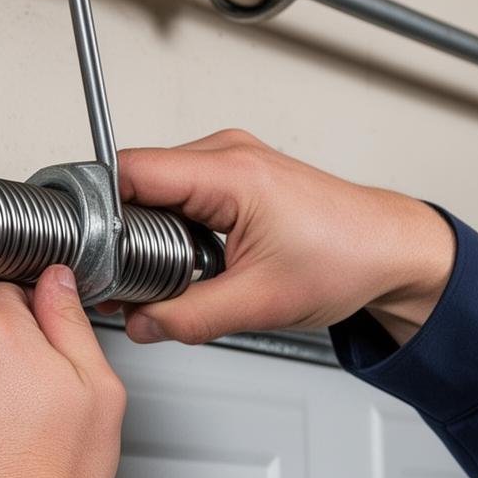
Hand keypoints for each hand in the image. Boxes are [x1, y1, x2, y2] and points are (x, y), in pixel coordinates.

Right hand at [114, 130, 456, 345]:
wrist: (391, 250)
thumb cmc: (349, 257)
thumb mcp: (260, 302)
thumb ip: (189, 318)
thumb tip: (142, 323)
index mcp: (231, 172)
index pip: (129, 171)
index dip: (98, 210)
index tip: (86, 247)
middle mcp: (228, 153)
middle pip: (137, 179)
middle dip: (122, 229)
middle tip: (124, 275)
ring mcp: (232, 159)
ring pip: (157, 187)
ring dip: (149, 229)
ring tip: (166, 270)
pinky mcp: (236, 174)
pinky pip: (181, 191)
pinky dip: (174, 224)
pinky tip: (188, 257)